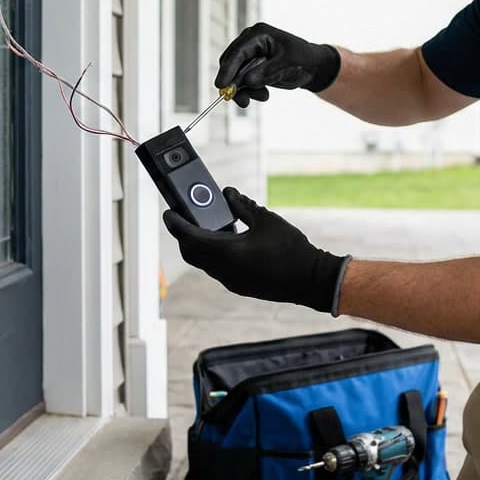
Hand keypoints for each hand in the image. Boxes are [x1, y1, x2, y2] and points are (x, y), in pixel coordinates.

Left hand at [162, 187, 350, 313]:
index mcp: (227, 253)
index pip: (189, 238)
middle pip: (191, 253)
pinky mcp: (240, 285)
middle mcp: (224, 271)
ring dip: (200, 245)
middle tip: (184, 217)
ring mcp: (231, 281)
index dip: (176, 224)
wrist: (311, 280)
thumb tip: (228, 194)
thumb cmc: (290, 249)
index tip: (169, 212)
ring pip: (204, 262)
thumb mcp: (266, 220)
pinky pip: (217, 268)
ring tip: (206, 225)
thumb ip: (243, 205)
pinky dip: (214, 253)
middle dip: (184, 235)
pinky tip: (227, 240)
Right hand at [215, 22, 341, 106]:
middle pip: (231, 63)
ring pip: (234, 75)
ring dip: (244, 90)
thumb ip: (267, 72)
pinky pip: (242, 82)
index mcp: (258, 34)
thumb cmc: (303, 59)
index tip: (221, 85)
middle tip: (243, 101)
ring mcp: (249, 55)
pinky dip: (249, 91)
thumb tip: (247, 82)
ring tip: (264, 96)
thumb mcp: (288, 64)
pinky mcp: (250, 67)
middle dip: (234, 83)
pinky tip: (264, 95)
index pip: (237, 52)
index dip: (228, 69)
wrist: (312, 66)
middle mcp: (250, 42)